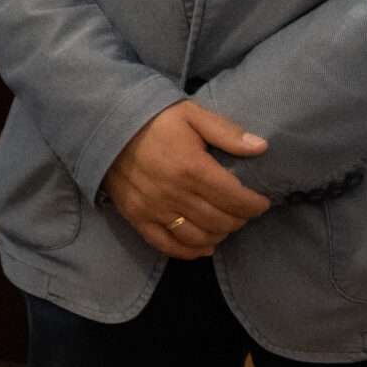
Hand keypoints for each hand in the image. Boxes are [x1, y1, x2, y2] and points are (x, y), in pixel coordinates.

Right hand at [102, 100, 270, 259]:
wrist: (104, 124)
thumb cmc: (154, 118)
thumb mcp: (191, 114)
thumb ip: (226, 132)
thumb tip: (261, 147)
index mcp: (192, 167)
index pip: (236, 199)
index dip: (255, 204)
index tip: (261, 201)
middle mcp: (175, 194)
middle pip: (221, 221)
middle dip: (240, 218)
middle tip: (243, 210)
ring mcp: (154, 209)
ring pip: (199, 237)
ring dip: (219, 234)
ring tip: (225, 223)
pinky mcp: (137, 218)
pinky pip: (168, 245)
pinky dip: (190, 251)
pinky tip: (204, 245)